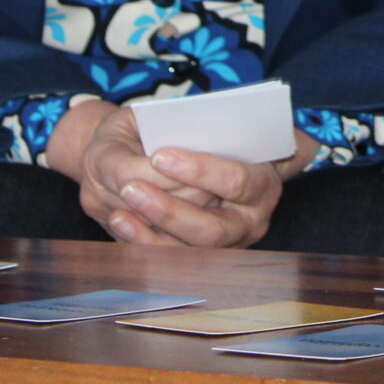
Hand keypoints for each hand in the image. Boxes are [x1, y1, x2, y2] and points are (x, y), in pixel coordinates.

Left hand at [46, 99, 321, 247]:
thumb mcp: (192, 123)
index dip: (200, 171)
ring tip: (122, 203)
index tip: (160, 156)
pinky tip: (121, 219)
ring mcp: (224, 248)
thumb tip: (154, 149)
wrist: (185, 161)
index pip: (237, 181)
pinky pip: (168, 260)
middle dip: (169, 211)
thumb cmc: (196, 139)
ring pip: (186, 251)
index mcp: (262, 182)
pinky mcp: (199, 261)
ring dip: (150, 229)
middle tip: (131, 188)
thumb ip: (182, 131)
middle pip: (212, 229)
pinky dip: (140, 241)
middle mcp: (248, 222)